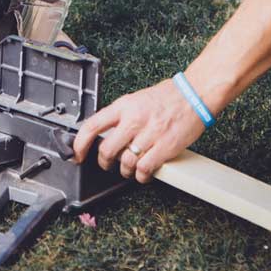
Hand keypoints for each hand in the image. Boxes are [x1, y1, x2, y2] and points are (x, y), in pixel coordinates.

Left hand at [72, 79, 205, 182]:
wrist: (193, 94)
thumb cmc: (167, 96)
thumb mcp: (136, 100)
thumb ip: (121, 116)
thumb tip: (105, 133)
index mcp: (124, 106)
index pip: (92, 125)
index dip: (80, 144)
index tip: (77, 154)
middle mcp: (133, 120)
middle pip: (107, 150)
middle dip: (105, 162)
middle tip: (108, 163)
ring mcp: (148, 134)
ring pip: (125, 163)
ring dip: (125, 171)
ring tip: (130, 167)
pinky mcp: (163, 148)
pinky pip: (144, 170)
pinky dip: (141, 175)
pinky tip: (144, 171)